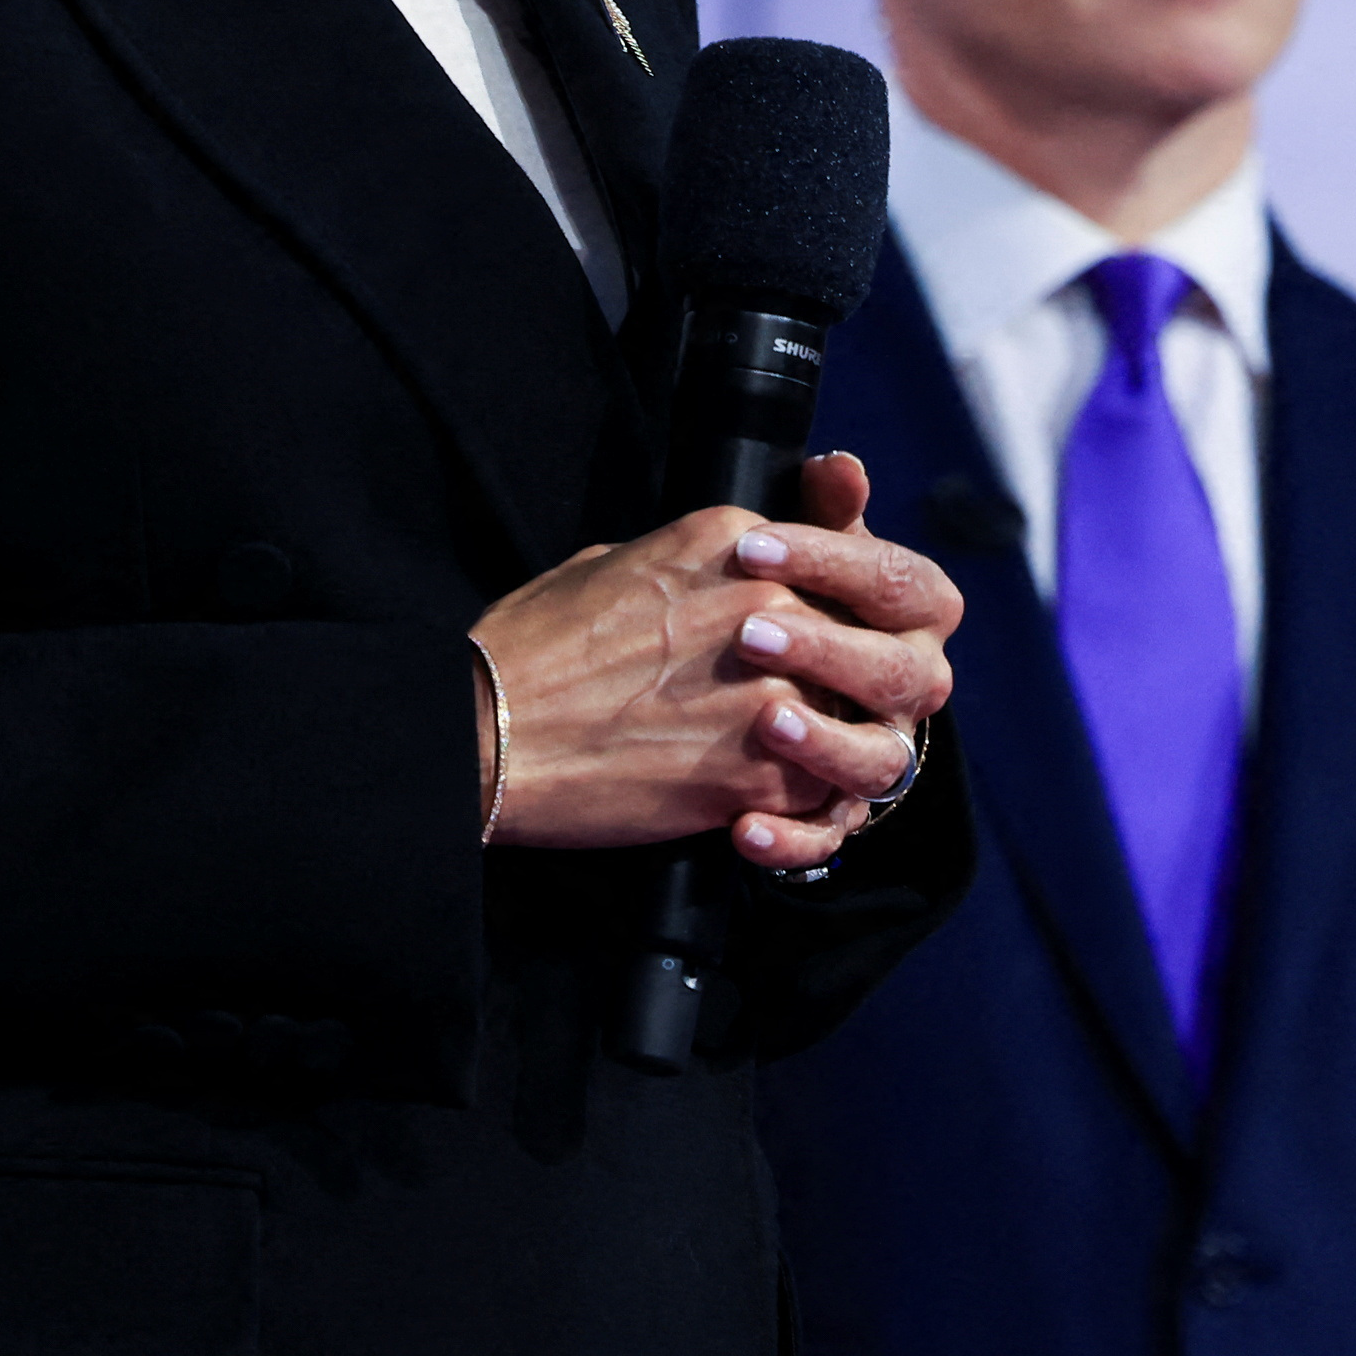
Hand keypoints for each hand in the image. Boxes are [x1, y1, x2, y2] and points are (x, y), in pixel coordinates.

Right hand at [466, 450, 961, 867]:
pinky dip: (813, 814)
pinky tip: (773, 815)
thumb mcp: (617, 560)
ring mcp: (772, 689)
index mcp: (735, 540)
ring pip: (866, 715)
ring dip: (850, 743)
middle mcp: (769, 603)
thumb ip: (699, 561)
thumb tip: (730, 576)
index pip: (839, 560)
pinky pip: (830, 795)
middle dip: (863, 672)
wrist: (486, 733)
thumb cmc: (531, 647)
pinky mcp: (759, 772)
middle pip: (869, 632)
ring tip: (813, 765)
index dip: (846, 604)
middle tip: (844, 704)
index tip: (834, 632)